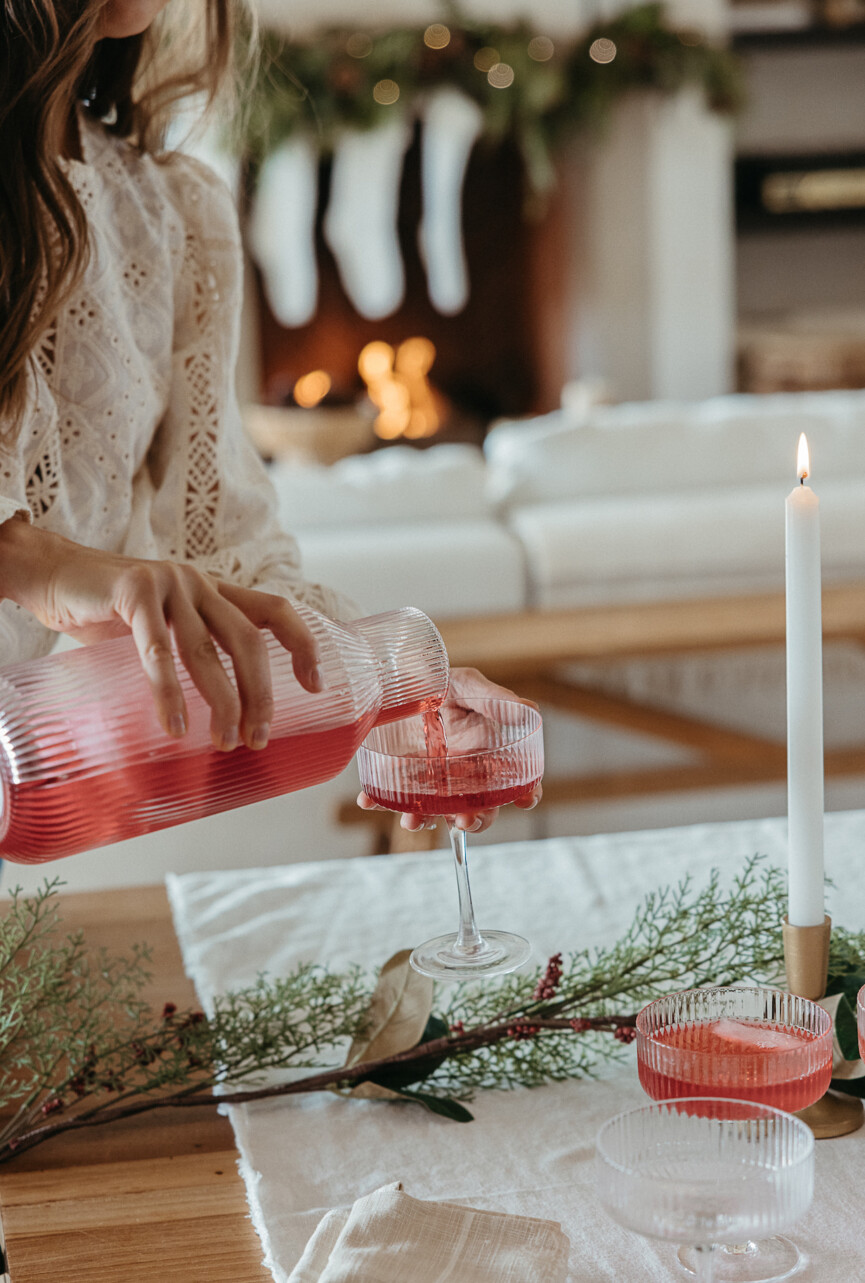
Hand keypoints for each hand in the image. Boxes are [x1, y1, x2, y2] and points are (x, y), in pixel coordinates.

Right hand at [0, 520, 320, 749]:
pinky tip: (176, 725)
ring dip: (222, 703)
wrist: (50, 575)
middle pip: (250, 642)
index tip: (316, 686)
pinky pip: (159, 651)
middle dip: (261, 695)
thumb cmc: (105, 612)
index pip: (275, 610)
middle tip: (257, 738)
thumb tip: (217, 715)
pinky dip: (170, 692)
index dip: (302, 645)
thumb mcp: (161, 629)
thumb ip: (189, 653)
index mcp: (214, 592)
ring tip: (224, 741)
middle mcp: (200, 584)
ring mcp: (170, 584)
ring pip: (208, 652)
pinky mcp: (134, 592)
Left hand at [357, 666, 541, 833]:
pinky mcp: (396, 776)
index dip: (525, 794)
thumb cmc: (442, 681)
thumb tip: (529, 708)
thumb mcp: (468, 684)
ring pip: (432, 811)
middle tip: (466, 821)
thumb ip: (494, 699)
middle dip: (473, 821)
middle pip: (475, 808)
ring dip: (425, 821)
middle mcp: (460, 774)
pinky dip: (379, 802)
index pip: (513, 782)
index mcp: (485, 754)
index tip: (525, 800)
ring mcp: (427, 779)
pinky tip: (369, 800)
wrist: (401, 677)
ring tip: (413, 821)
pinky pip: (388, 796)